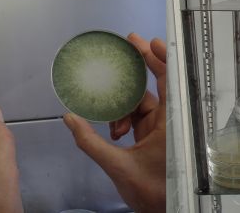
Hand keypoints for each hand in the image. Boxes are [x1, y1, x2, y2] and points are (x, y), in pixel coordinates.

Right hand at [63, 33, 165, 212]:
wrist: (163, 210)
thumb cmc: (153, 193)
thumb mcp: (117, 166)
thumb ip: (90, 143)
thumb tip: (70, 120)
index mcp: (169, 124)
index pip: (167, 82)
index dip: (157, 59)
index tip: (145, 43)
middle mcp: (168, 122)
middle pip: (152, 88)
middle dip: (139, 71)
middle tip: (126, 50)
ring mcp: (161, 129)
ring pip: (142, 105)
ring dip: (124, 109)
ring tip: (114, 127)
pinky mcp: (155, 137)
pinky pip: (139, 118)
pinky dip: (125, 120)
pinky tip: (115, 132)